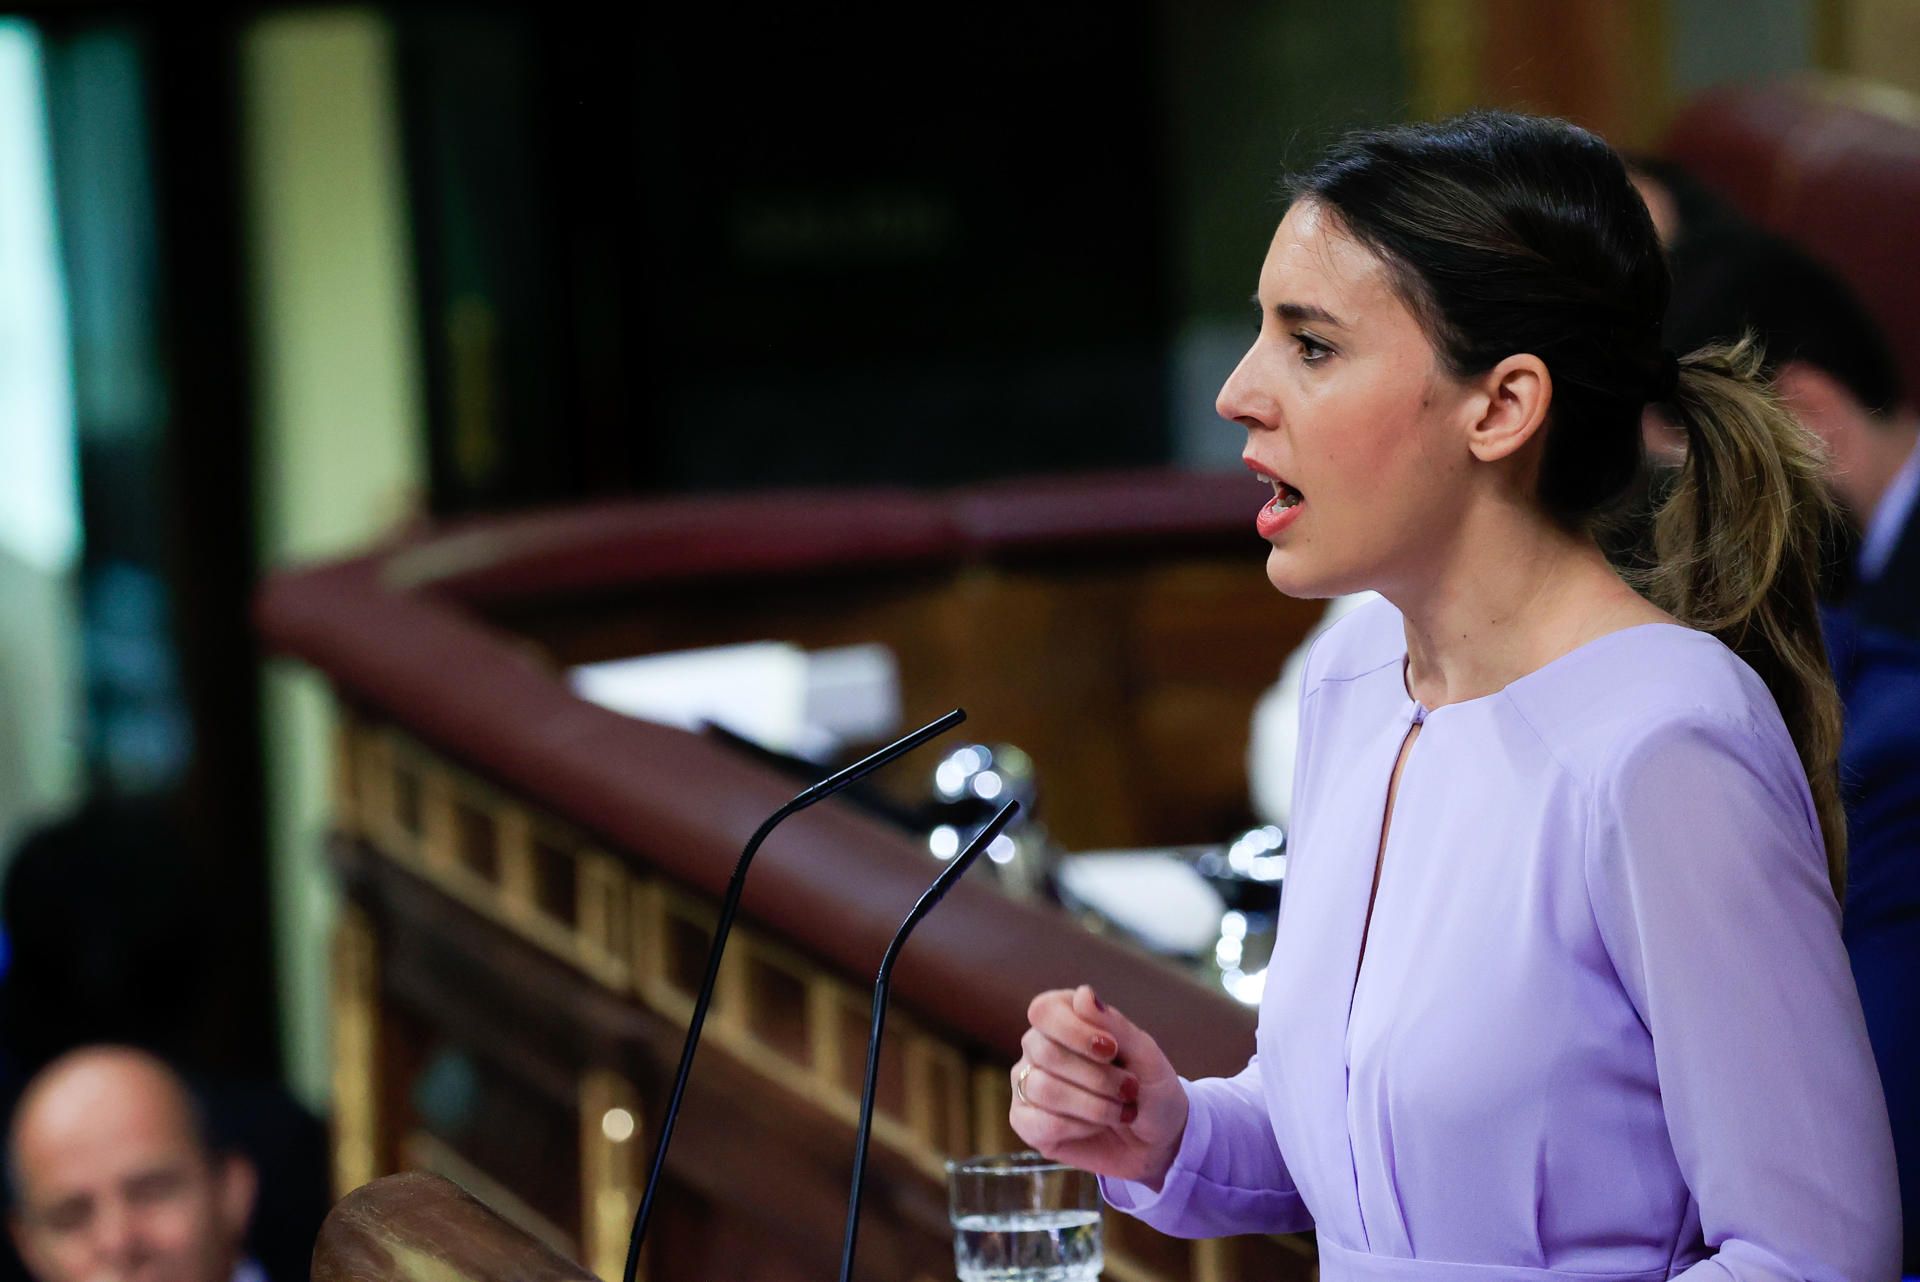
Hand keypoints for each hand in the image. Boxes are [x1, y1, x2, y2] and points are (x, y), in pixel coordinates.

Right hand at [1008, 984, 1187, 1188]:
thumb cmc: (1151, 1088)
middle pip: (1045, 1052)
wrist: (1158, 1138)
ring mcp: (1027, 1085)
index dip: (1076, 1031)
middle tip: (1129, 1088)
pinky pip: (1040, 1124)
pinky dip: (1079, 1128)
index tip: (1111, 1050)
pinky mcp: (1027, 1123)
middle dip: (1097, 1076)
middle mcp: (1038, 1048)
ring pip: (1043, 1089)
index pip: (1044, 1011)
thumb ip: (1114, 1024)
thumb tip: (1083, 995)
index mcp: (1063, 1018)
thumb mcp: (1145, 1054)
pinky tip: (1096, 1127)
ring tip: (1121, 1111)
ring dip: (1094, 1106)